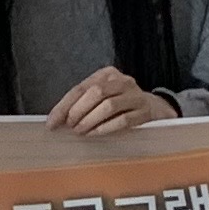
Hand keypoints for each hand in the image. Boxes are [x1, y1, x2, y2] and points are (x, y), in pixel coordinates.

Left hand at [45, 66, 172, 135]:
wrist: (157, 109)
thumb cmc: (121, 105)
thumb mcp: (102, 98)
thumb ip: (82, 104)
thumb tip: (57, 120)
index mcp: (107, 74)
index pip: (80, 88)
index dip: (63, 106)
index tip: (51, 123)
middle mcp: (122, 81)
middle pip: (95, 93)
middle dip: (78, 112)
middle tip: (70, 127)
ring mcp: (135, 96)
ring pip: (109, 105)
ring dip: (90, 120)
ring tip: (81, 132)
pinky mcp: (145, 112)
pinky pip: (123, 120)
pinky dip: (106, 128)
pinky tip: (95, 134)